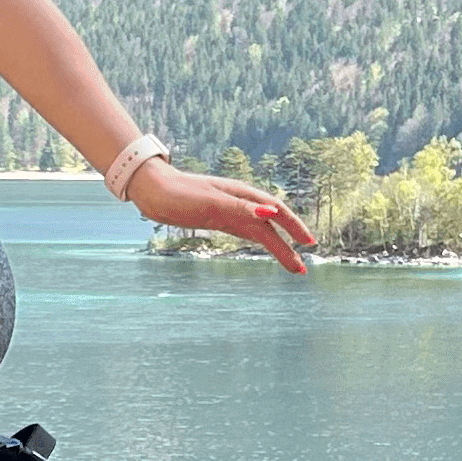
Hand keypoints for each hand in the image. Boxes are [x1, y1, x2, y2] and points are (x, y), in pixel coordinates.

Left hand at [131, 160, 317, 273]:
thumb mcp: (210, 202)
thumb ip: (240, 208)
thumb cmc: (179, 194)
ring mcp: (229, 211)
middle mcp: (240, 203)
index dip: (294, 227)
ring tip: (291, 266)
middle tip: (301, 269)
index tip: (309, 244)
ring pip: (260, 231)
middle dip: (288, 246)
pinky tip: (266, 245)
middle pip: (272, 226)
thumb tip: (270, 213)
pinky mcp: (218, 218)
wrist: (152, 190)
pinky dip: (260, 241)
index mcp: (243, 195)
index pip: (277, 211)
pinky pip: (247, 231)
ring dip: (277, 247)